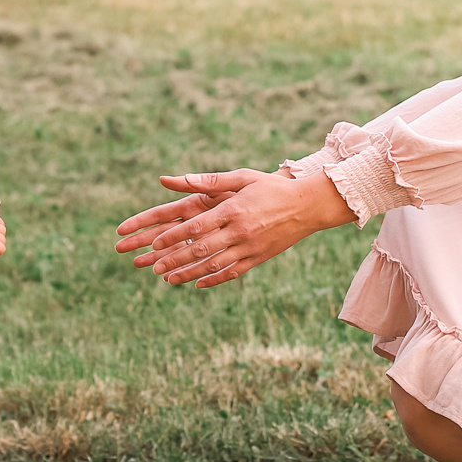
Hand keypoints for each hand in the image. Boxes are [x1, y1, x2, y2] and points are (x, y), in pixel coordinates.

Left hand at [117, 168, 351, 287]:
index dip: (175, 237)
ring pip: (214, 265)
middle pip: (201, 249)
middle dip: (175, 260)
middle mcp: (239, 231)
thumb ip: (210, 181)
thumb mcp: (243, 177)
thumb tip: (177, 178)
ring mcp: (249, 247)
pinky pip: (232, 273)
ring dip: (188, 273)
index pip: (196, 227)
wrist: (308, 206)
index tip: (156, 244)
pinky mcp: (258, 258)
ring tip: (168, 279)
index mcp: (232, 210)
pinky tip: (198, 283)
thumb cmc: (271, 187)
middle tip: (154, 268)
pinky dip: (213, 279)